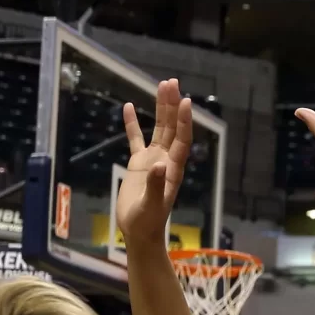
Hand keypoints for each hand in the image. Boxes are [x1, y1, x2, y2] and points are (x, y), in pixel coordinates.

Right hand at [116, 79, 192, 254]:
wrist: (139, 231)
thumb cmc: (147, 222)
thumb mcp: (151, 205)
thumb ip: (155, 185)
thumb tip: (159, 165)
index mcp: (173, 168)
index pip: (181, 140)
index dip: (184, 121)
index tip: (185, 101)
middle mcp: (166, 160)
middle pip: (171, 127)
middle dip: (172, 105)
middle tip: (171, 82)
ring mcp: (153, 160)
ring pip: (158, 128)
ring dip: (160, 108)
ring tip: (162, 86)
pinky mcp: (139, 164)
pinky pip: (136, 139)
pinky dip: (133, 124)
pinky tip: (129, 107)